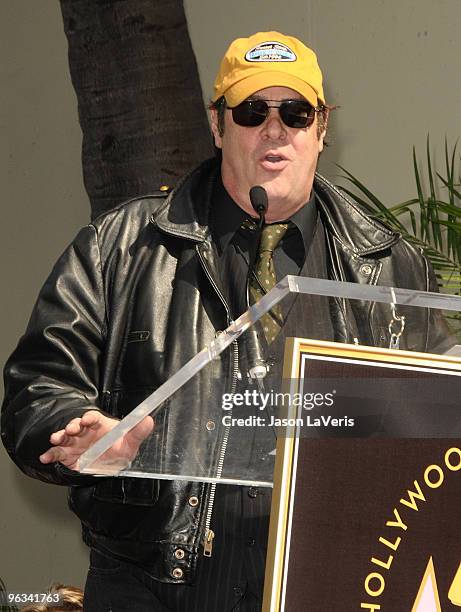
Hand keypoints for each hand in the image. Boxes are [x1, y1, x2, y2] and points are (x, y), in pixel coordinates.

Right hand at [39, 409, 153, 470]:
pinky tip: (45, 457)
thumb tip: (148, 419)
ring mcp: (76, 443)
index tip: (86, 420)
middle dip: (72, 426)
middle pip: (76, 425)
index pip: (93, 417)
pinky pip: (57, 454)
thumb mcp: (131, 444)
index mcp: (100, 425)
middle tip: (71, 430)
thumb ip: (137, 432)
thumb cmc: (120, 452)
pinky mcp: (68, 455)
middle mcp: (86, 432)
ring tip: (56, 439)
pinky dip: (50, 454)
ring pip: (65, 437)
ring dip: (59, 436)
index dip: (88, 418)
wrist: (110, 468)